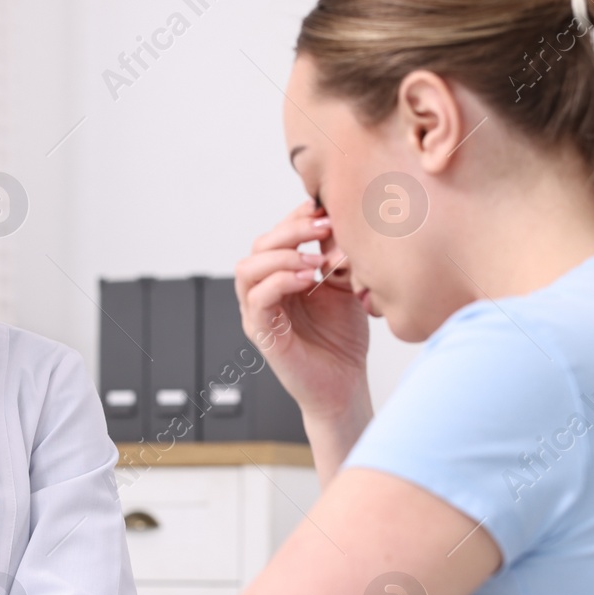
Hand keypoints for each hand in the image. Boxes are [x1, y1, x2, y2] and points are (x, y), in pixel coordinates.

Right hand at [236, 201, 370, 424]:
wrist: (345, 386)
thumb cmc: (342, 340)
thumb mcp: (345, 286)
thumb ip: (336, 257)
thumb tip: (338, 222)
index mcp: (281, 278)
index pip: (276, 236)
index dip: (295, 218)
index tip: (324, 208)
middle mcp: (265, 292)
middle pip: (259, 246)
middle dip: (291, 230)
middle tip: (323, 227)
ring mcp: (259, 314)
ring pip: (248, 269)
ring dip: (282, 256)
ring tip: (315, 261)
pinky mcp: (262, 335)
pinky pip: (258, 300)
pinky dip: (280, 282)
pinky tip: (309, 280)